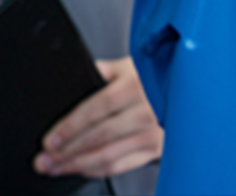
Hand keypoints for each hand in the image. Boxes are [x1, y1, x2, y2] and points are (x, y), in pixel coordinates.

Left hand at [34, 57, 163, 179]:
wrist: (193, 90)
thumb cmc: (157, 75)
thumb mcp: (129, 65)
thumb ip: (101, 72)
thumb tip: (71, 77)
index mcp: (134, 85)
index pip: (94, 109)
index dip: (69, 128)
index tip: (49, 141)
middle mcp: (146, 111)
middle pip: (98, 137)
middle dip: (66, 152)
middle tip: (43, 161)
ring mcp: (154, 133)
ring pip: (108, 155)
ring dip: (78, 165)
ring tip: (56, 168)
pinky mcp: (158, 150)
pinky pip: (122, 165)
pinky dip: (99, 170)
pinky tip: (82, 169)